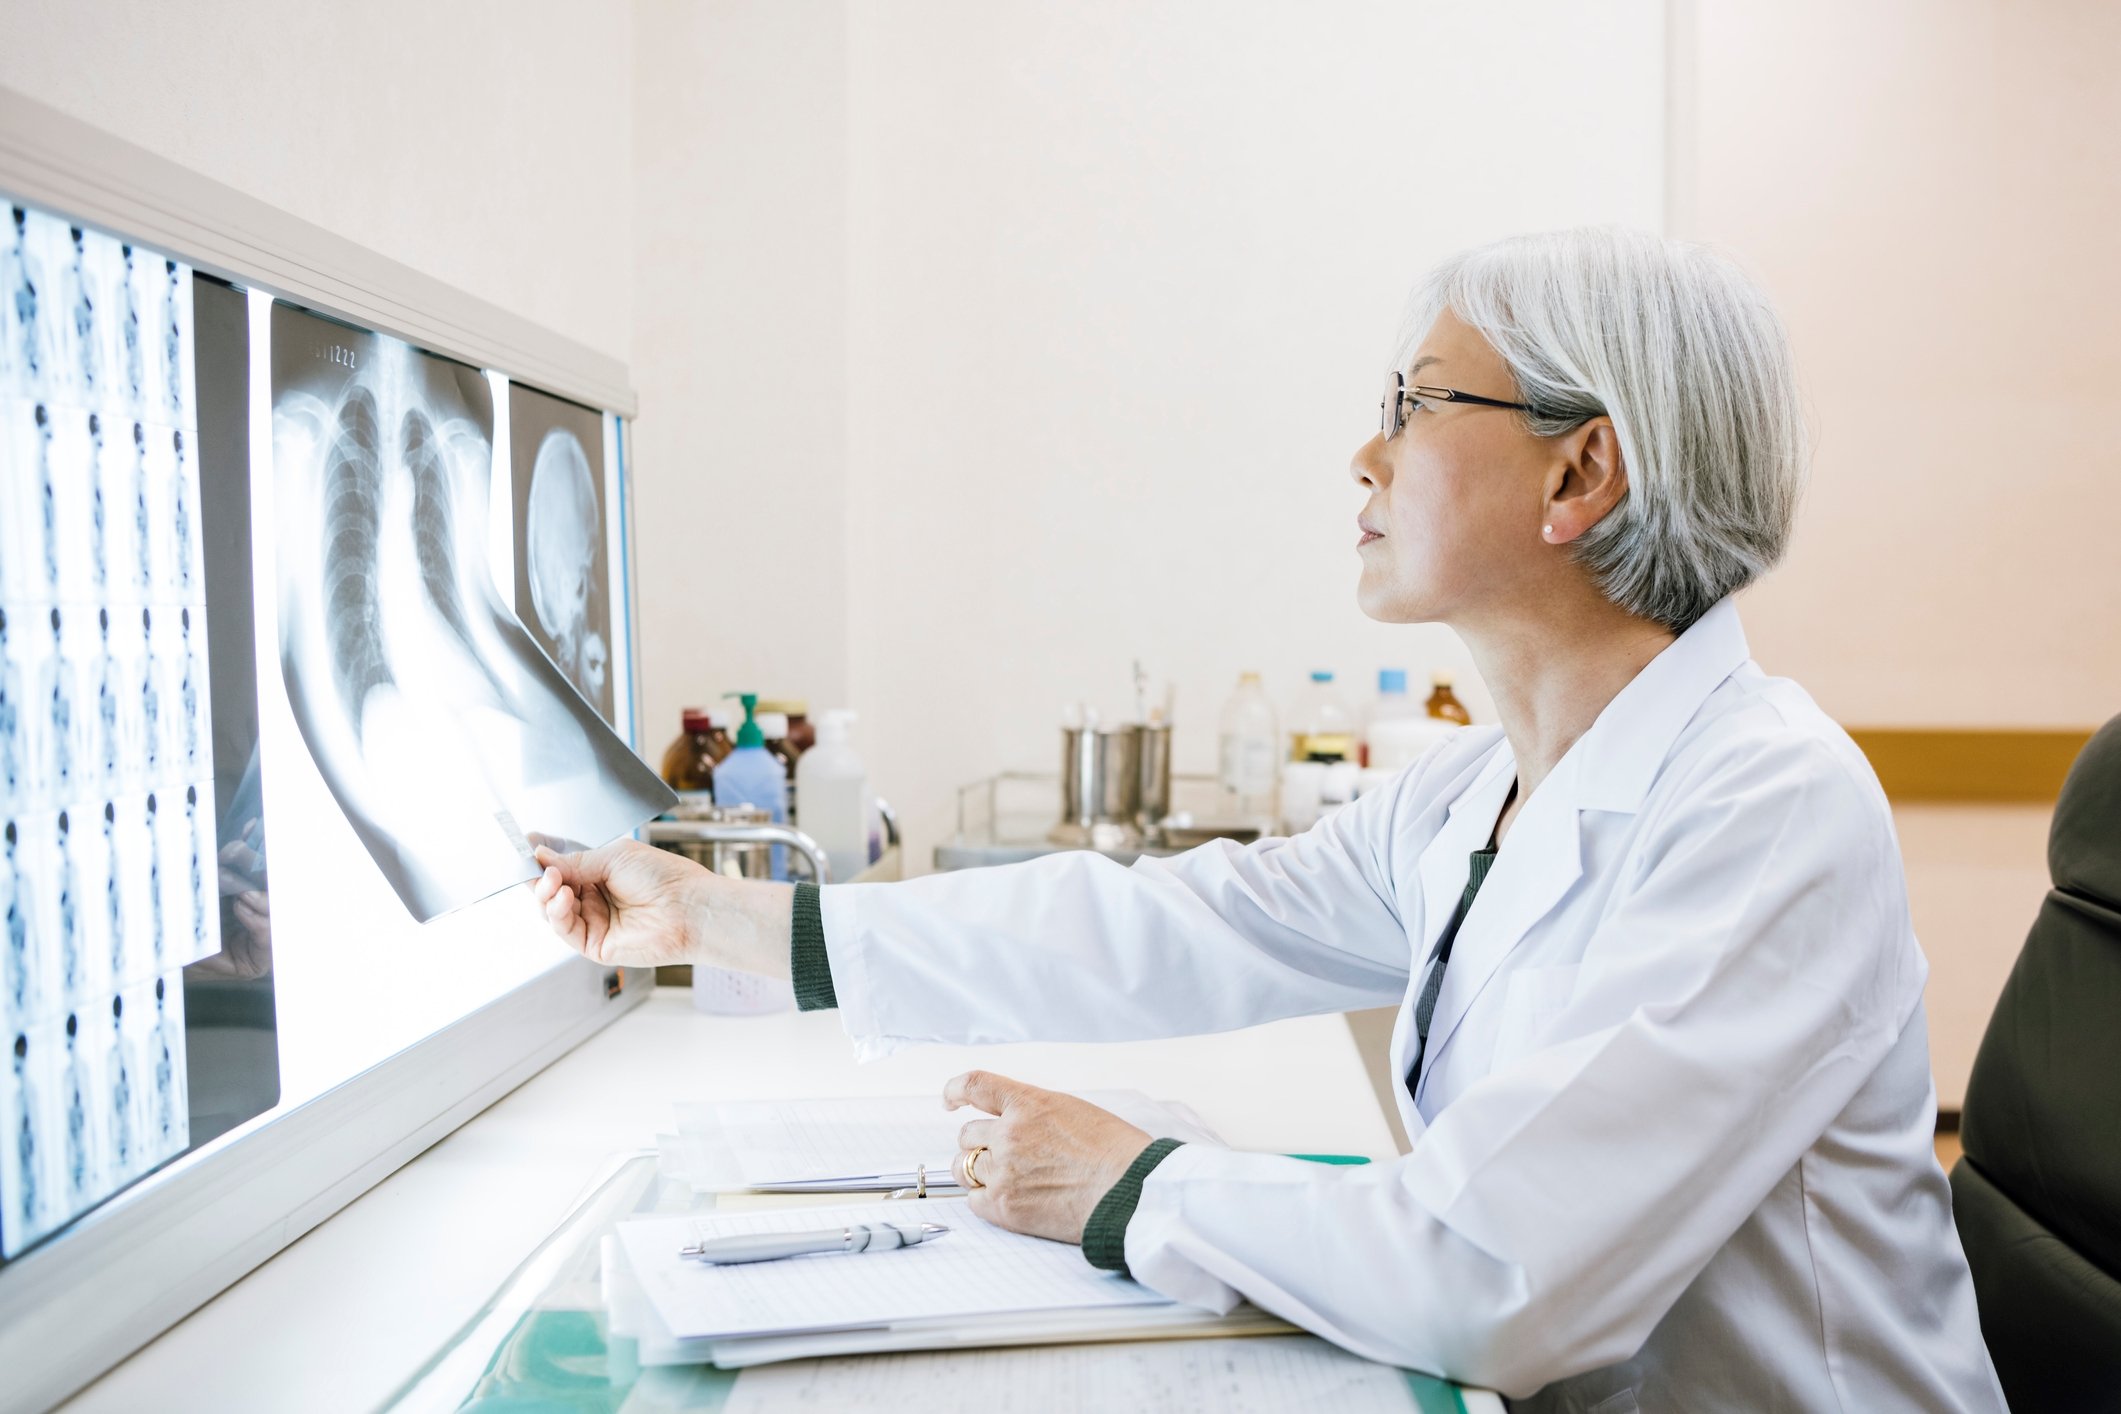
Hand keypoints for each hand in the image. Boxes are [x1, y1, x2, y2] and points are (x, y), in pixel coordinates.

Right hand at [531, 838, 792, 975]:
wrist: (689, 906)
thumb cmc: (663, 877)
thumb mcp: (614, 857)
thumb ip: (575, 861)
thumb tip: (540, 857)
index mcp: (600, 874)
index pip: (561, 869)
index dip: (542, 862)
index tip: (526, 849)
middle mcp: (594, 899)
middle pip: (551, 892)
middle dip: (540, 880)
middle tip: (539, 868)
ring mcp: (593, 922)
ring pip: (552, 912)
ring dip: (546, 895)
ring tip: (553, 881)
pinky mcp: (594, 945)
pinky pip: (565, 929)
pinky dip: (557, 913)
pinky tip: (561, 897)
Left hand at [944, 1071, 1152, 1244]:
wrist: (1130, 1192)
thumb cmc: (1117, 1153)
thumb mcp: (1076, 1112)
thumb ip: (1039, 1115)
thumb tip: (1021, 1125)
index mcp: (1029, 1104)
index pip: (975, 1085)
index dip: (955, 1090)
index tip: (950, 1099)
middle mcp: (1008, 1134)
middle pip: (967, 1136)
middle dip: (978, 1145)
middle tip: (1000, 1157)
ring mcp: (1003, 1171)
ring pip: (964, 1168)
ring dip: (978, 1172)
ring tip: (1006, 1181)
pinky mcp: (1004, 1207)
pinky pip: (974, 1201)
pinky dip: (986, 1201)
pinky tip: (1009, 1201)